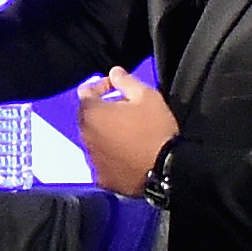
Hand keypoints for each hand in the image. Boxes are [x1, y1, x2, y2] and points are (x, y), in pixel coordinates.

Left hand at [76, 69, 175, 193]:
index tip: (117, 86)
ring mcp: (92, 160)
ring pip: (93, 140)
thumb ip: (126, 81)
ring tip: (128, 133)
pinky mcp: (102, 178)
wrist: (167, 170)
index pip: (85, 91)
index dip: (101, 85)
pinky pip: (101, 161)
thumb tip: (114, 72)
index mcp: (92, 114)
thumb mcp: (146, 96)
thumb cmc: (155, 129)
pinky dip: (109, 155)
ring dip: (105, 133)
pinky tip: (127, 154)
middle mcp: (85, 137)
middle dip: (102, 110)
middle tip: (124, 109)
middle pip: (87, 117)